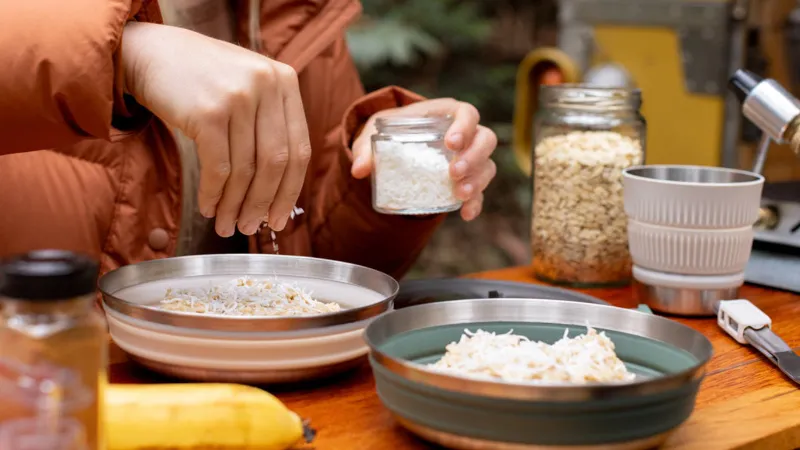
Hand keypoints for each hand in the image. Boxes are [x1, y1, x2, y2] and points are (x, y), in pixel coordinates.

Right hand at [121, 22, 310, 236]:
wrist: (150, 52)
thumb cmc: (201, 79)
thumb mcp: (247, 88)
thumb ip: (269, 125)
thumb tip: (279, 192)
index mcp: (285, 81)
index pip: (299, 149)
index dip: (291, 191)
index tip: (280, 218)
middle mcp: (266, 85)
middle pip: (276, 164)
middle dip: (263, 204)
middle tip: (252, 228)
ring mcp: (238, 97)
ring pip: (246, 170)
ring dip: (236, 206)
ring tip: (227, 225)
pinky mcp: (208, 112)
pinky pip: (218, 168)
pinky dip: (214, 194)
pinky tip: (209, 207)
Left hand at [351, 99, 496, 220]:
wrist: (395, 148)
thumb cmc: (390, 131)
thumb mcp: (374, 132)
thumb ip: (365, 148)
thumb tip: (359, 170)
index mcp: (446, 114)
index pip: (467, 113)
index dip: (465, 127)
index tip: (451, 144)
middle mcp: (465, 134)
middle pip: (485, 140)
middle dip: (473, 157)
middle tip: (453, 173)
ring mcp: (469, 158)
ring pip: (487, 165)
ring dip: (477, 180)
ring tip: (459, 194)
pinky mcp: (467, 180)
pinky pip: (480, 191)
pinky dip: (475, 203)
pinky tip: (466, 214)